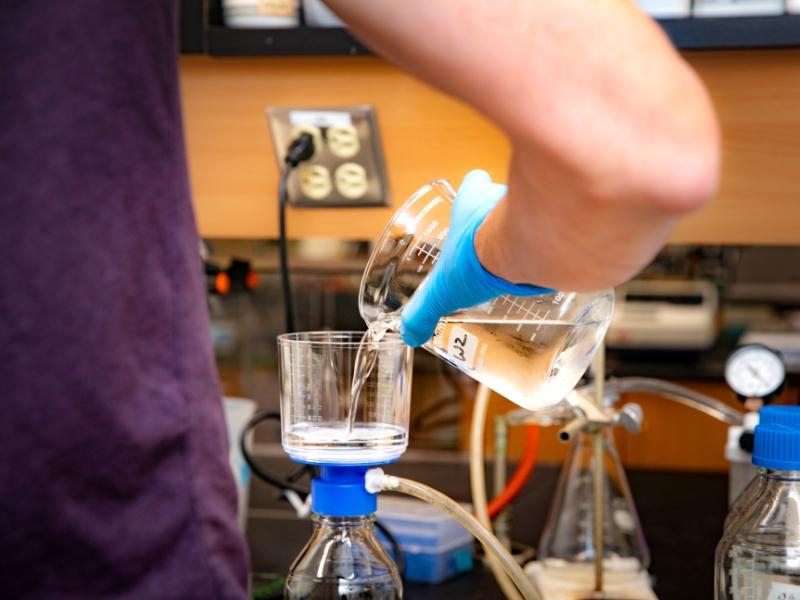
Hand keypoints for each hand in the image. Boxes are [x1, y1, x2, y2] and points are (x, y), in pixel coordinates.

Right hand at [400, 170, 552, 346]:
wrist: (527, 246)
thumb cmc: (478, 257)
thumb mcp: (444, 290)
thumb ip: (424, 311)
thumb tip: (410, 334)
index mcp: (473, 203)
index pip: (473, 183)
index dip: (475, 192)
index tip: (477, 204)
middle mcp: (506, 196)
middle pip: (508, 198)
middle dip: (508, 218)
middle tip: (508, 246)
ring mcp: (537, 201)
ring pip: (538, 209)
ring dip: (539, 229)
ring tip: (537, 260)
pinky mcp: (562, 216)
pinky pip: (565, 224)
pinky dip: (563, 242)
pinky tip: (562, 264)